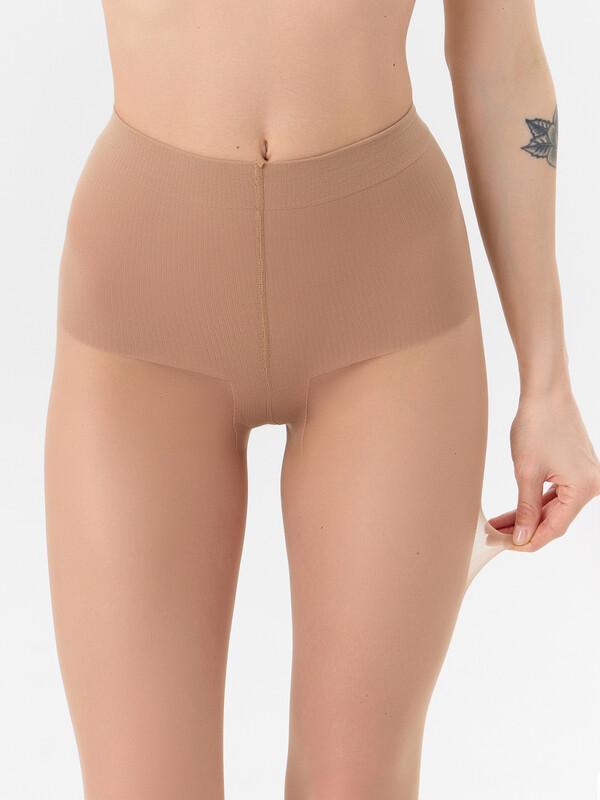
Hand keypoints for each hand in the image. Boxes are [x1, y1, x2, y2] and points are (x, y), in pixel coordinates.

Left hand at [487, 385, 599, 551]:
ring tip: (498, 526)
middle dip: (524, 529)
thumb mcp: (527, 473)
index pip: (554, 528)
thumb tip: (521, 538)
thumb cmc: (538, 425)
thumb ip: (525, 509)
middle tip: (495, 536)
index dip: (528, 541)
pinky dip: (534, 502)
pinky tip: (513, 511)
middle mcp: (591, 485)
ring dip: (527, 517)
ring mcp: (584, 477)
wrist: (545, 392)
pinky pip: (555, 494)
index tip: (503, 546)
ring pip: (553, 508)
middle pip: (555, 520)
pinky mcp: (575, 469)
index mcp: (583, 488)